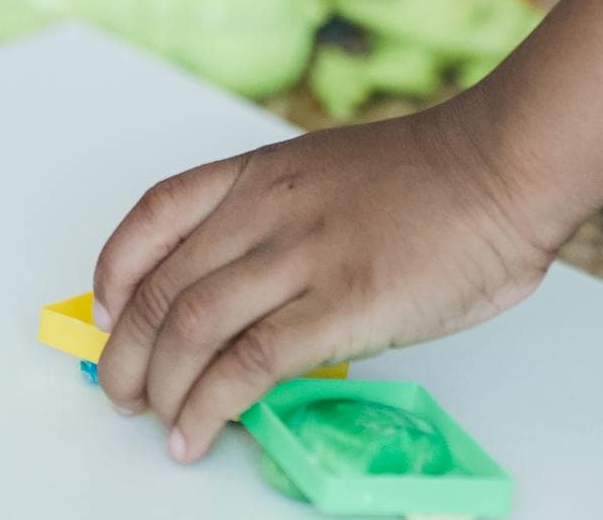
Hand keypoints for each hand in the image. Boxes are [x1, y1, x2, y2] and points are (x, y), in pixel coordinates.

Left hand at [92, 89, 555, 464]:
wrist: (499, 168)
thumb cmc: (433, 179)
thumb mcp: (332, 176)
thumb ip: (284, 221)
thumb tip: (249, 291)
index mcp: (263, 172)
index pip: (156, 213)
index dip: (115, 269)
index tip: (104, 311)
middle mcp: (267, 208)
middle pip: (162, 284)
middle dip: (125, 348)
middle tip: (120, 390)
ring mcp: (300, 256)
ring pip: (191, 327)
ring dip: (160, 386)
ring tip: (157, 421)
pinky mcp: (337, 306)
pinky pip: (247, 365)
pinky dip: (209, 407)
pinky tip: (200, 434)